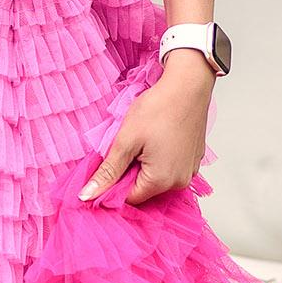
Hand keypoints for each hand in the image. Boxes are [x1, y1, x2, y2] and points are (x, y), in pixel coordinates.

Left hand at [79, 51, 215, 206]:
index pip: (128, 198)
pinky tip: (158, 139)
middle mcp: (180, 183)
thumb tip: (87, 196)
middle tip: (129, 146)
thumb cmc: (159, 108)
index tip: (111, 163)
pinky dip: (161, 159)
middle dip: (131, 173)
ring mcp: (190, 171)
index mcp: (161, 181)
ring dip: (146, 165)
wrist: (189, 84)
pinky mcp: (195, 160)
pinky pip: (171, 169)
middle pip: (144, 189)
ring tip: (145, 140)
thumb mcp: (126, 140)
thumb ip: (107, 172)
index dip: (115, 183)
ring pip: (157, 179)